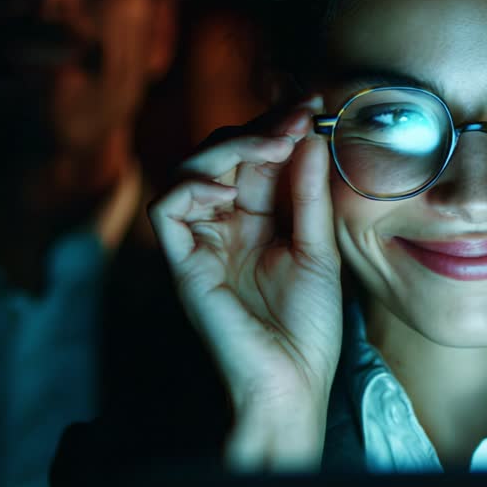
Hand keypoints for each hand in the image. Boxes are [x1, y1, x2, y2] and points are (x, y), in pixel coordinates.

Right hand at [148, 98, 341, 471]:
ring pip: (191, 171)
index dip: (278, 128)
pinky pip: (167, 210)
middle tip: (295, 117)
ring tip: (268, 145)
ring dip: (227, 149)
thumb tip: (307, 136)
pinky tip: (224, 187)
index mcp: (261, 220)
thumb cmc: (309, 326)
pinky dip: (190, 187)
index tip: (310, 105)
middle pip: (223, 156)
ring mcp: (203, 242)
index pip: (258, 159)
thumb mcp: (318, 248)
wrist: (293, 381)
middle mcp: (228, 225)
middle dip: (258, 129)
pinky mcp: (184, 263)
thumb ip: (308, 194)